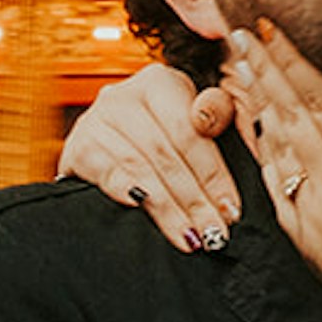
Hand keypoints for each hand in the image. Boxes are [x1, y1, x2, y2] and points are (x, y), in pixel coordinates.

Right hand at [57, 61, 241, 251]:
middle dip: (195, 199)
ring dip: (168, 209)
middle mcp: (125, 95)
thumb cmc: (160, 138)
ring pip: (139, 168)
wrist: (104, 149)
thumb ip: (222, 122)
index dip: (214, 174)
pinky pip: (106, 173)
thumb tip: (245, 142)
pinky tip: (141, 211)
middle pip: (167, 153)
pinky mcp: (77, 147)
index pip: (192, 130)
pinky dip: (125, 192)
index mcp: (161, 82)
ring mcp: (97, 120)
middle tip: (215, 234)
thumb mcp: (194, 123)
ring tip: (191, 239)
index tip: (232, 209)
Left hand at [227, 25, 321, 321]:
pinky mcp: (305, 241)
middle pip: (293, 115)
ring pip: (278, 147)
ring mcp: (315, 215)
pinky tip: (253, 131)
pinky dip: (261, 155)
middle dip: (265, 70)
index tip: (272, 29)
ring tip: (238, 68)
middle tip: (241, 33)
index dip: (295, 62)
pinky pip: (275, 189)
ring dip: (257, 103)